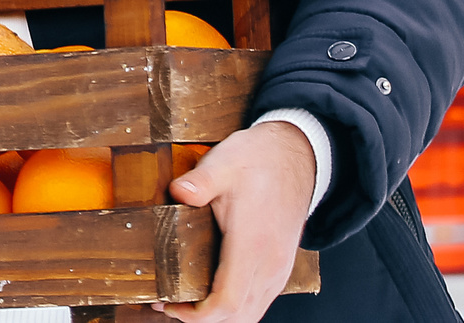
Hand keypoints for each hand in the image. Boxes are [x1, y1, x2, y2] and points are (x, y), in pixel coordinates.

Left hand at [157, 120, 316, 322]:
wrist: (296, 157)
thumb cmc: (258, 161)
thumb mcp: (224, 162)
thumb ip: (201, 181)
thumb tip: (178, 192)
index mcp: (253, 245)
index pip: (228, 302)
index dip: (197, 314)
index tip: (169, 303)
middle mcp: (270, 265)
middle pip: (238, 316)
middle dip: (201, 318)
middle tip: (168, 302)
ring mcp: (278, 269)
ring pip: (249, 312)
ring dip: (218, 315)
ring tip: (183, 298)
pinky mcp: (279, 266)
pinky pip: (257, 300)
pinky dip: (233, 306)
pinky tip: (209, 290)